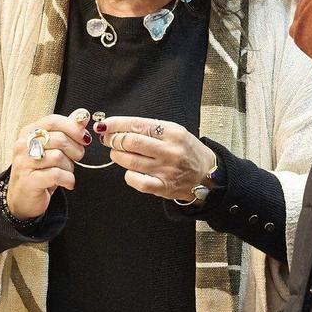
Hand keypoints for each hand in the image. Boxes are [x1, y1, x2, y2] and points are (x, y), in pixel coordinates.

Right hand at [5, 110, 89, 220]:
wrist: (22, 198)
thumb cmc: (39, 170)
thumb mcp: (50, 148)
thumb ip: (65, 131)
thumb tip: (82, 117)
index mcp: (28, 132)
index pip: (53, 121)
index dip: (73, 128)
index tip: (84, 138)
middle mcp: (23, 145)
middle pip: (59, 139)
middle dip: (75, 150)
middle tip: (77, 158)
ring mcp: (24, 163)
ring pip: (58, 157)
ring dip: (70, 167)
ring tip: (67, 172)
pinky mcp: (29, 180)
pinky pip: (57, 175)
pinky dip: (68, 179)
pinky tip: (67, 183)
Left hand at [94, 116, 216, 200]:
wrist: (207, 175)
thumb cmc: (186, 151)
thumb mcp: (174, 132)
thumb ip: (149, 129)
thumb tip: (116, 127)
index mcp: (172, 132)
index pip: (137, 125)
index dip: (116, 124)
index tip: (104, 125)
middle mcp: (170, 150)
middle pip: (130, 142)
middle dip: (113, 140)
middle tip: (108, 140)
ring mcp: (166, 170)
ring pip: (129, 160)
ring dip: (117, 156)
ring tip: (118, 154)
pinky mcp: (163, 187)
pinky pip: (136, 180)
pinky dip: (128, 175)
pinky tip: (130, 171)